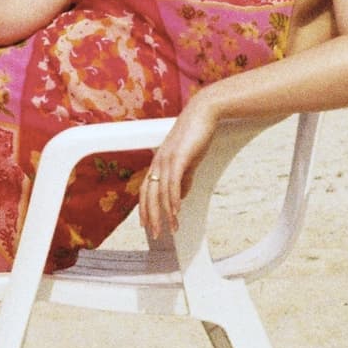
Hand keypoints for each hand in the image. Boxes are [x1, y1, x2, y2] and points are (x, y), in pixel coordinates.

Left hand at [138, 107, 217, 245]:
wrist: (203, 113)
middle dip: (151, 217)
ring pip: (161, 192)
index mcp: (158, 162)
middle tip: (156, 234)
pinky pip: (173, 183)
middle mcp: (158, 162)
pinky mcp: (178, 157)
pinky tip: (177, 212)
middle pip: (149, 195)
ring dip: (165, 213)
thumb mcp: (188, 161)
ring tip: (171, 228)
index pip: (146, 190)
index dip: (144, 208)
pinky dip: (174, 199)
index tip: (146, 224)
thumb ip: (184, 178)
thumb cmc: (196, 134)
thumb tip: (181, 195)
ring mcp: (166, 159)